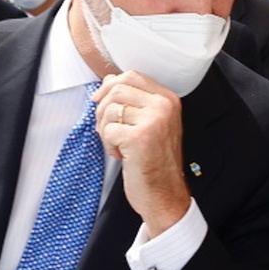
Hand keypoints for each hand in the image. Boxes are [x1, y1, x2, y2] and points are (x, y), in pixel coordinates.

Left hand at [93, 71, 190, 237]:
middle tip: (107, 129)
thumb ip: (133, 100)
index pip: (132, 75)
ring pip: (109, 109)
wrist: (165, 193)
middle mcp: (164, 106)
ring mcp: (153, 120)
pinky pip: (108, 130)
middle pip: (117, 89)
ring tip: (118, 145)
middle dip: (103, 109)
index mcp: (168, 99)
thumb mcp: (151, 123)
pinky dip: (108, 145)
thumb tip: (109, 80)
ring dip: (105, 130)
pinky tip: (122, 155)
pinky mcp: (139, 137)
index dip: (110, 86)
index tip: (100, 100)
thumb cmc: (156, 161)